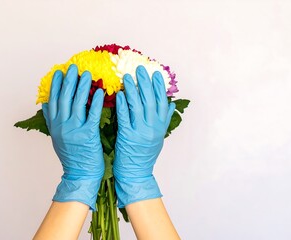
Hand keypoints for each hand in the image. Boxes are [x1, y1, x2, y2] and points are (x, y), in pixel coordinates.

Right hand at [42, 64, 104, 209]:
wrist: (80, 174)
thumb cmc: (72, 156)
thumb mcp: (57, 138)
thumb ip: (53, 121)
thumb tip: (47, 104)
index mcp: (54, 125)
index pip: (53, 100)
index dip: (56, 85)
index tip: (59, 72)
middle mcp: (61, 125)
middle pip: (64, 97)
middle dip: (69, 80)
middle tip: (74, 67)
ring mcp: (73, 130)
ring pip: (77, 102)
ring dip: (82, 86)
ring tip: (88, 74)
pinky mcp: (87, 134)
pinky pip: (92, 114)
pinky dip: (95, 101)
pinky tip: (100, 91)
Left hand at [114, 65, 174, 207]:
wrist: (136, 174)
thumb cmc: (145, 155)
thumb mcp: (159, 137)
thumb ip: (164, 120)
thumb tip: (171, 103)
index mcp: (161, 127)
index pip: (163, 103)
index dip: (160, 87)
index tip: (156, 74)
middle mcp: (152, 128)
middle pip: (150, 101)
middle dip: (146, 83)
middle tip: (141, 69)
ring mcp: (140, 132)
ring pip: (138, 106)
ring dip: (133, 90)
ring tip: (127, 77)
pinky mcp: (127, 137)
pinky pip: (125, 117)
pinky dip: (122, 105)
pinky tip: (119, 94)